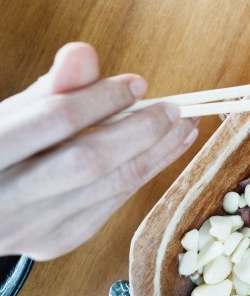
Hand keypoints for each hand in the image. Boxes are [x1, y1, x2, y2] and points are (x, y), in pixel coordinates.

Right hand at [0, 43, 197, 259]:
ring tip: (186, 126)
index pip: (55, 121)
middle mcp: (6, 197)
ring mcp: (29, 227)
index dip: (102, 99)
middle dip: (142, 131)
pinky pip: (109, 205)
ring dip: (157, 153)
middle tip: (176, 109)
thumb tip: (85, 53)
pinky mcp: (53, 242)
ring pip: (108, 187)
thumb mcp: (11, 113)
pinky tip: (164, 151)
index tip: (138, 83)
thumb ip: (50, 87)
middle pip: (89, 161)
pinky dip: (142, 174)